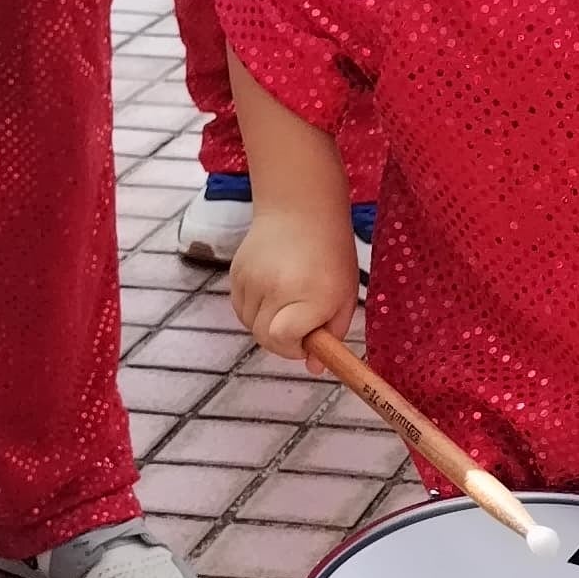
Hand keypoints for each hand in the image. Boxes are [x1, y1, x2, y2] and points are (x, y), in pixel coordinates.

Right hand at [228, 211, 355, 366]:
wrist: (300, 208)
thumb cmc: (331, 254)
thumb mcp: (343, 295)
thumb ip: (331, 335)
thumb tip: (314, 369)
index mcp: (309, 295)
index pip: (284, 340)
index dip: (296, 347)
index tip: (310, 337)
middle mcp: (275, 288)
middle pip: (265, 338)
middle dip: (283, 340)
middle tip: (300, 322)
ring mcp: (251, 280)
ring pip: (251, 325)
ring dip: (268, 323)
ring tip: (287, 298)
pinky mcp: (235, 273)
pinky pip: (241, 308)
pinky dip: (255, 308)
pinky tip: (272, 288)